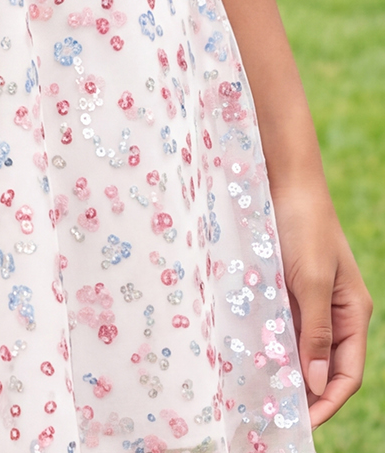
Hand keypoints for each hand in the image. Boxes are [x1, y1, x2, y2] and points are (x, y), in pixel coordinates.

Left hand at [272, 182, 371, 427]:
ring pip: (301, 349)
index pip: (347, 374)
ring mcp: (310, 300)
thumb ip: (315, 332)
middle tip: (275, 416)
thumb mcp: (312, 281)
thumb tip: (319, 384)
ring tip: (262, 396)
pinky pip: (282, 327)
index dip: (328, 403)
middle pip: (324, 366)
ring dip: (285, 372)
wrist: (284, 181)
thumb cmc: (304, 227)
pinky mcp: (286, 289)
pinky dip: (271, 346)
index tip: (301, 424)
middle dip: (305, 393)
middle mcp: (334, 311)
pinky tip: (253, 359)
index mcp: (352, 313)